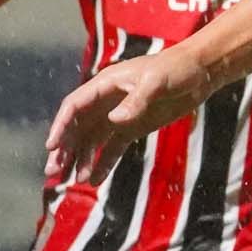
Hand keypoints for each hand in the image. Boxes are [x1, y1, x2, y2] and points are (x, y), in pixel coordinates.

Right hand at [44, 48, 214, 186]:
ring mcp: (119, 116)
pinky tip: (93, 180)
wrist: (199, 73)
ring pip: (92, 140)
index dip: (61, 126)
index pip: (75, 106)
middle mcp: (106, 101)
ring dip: (80, 159)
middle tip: (53, 173)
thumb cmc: (175, 69)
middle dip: (64, 149)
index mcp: (105, 85)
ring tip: (71, 181)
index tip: (52, 147)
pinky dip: (103, 163)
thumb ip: (136, 101)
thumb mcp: (156, 82)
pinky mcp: (133, 128)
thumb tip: (113, 121)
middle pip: (78, 127)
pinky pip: (112, 148)